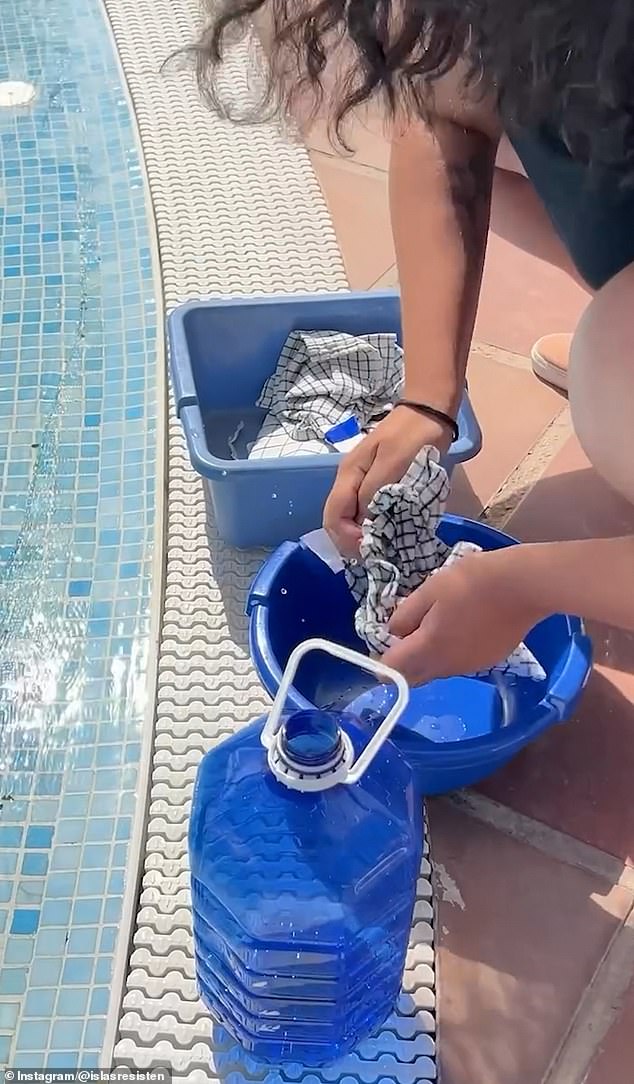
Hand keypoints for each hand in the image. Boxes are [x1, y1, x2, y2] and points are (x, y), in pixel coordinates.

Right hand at [323, 406, 451, 556]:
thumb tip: (364, 522)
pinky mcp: (377, 484)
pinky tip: (390, 531)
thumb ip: (375, 492)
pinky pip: (367, 511)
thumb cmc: (414, 437)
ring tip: (386, 546)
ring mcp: (362, 482)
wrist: (429, 411)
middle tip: (380, 553)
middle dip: (353, 541)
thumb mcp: (393, 463)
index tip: (372, 549)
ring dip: (364, 535)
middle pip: (338, 521)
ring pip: (352, 518)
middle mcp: (349, 481)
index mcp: (348, 475)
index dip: (347, 539)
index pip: (333, 517)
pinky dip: (375, 525)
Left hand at [383, 546, 545, 684]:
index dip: (381, 659)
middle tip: (408, 631)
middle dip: (403, 662)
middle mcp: (448, 667)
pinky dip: (451, 652)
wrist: (524, 585)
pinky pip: (459, 664)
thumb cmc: (472, 581)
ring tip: (437, 621)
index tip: (386, 639)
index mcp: (429, 649)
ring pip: (437, 671)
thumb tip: (394, 632)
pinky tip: (462, 625)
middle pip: (414, 678)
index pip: (392, 672)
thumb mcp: (430, 589)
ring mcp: (470, 667)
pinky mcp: (489, 661)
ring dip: (428, 656)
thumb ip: (406, 614)